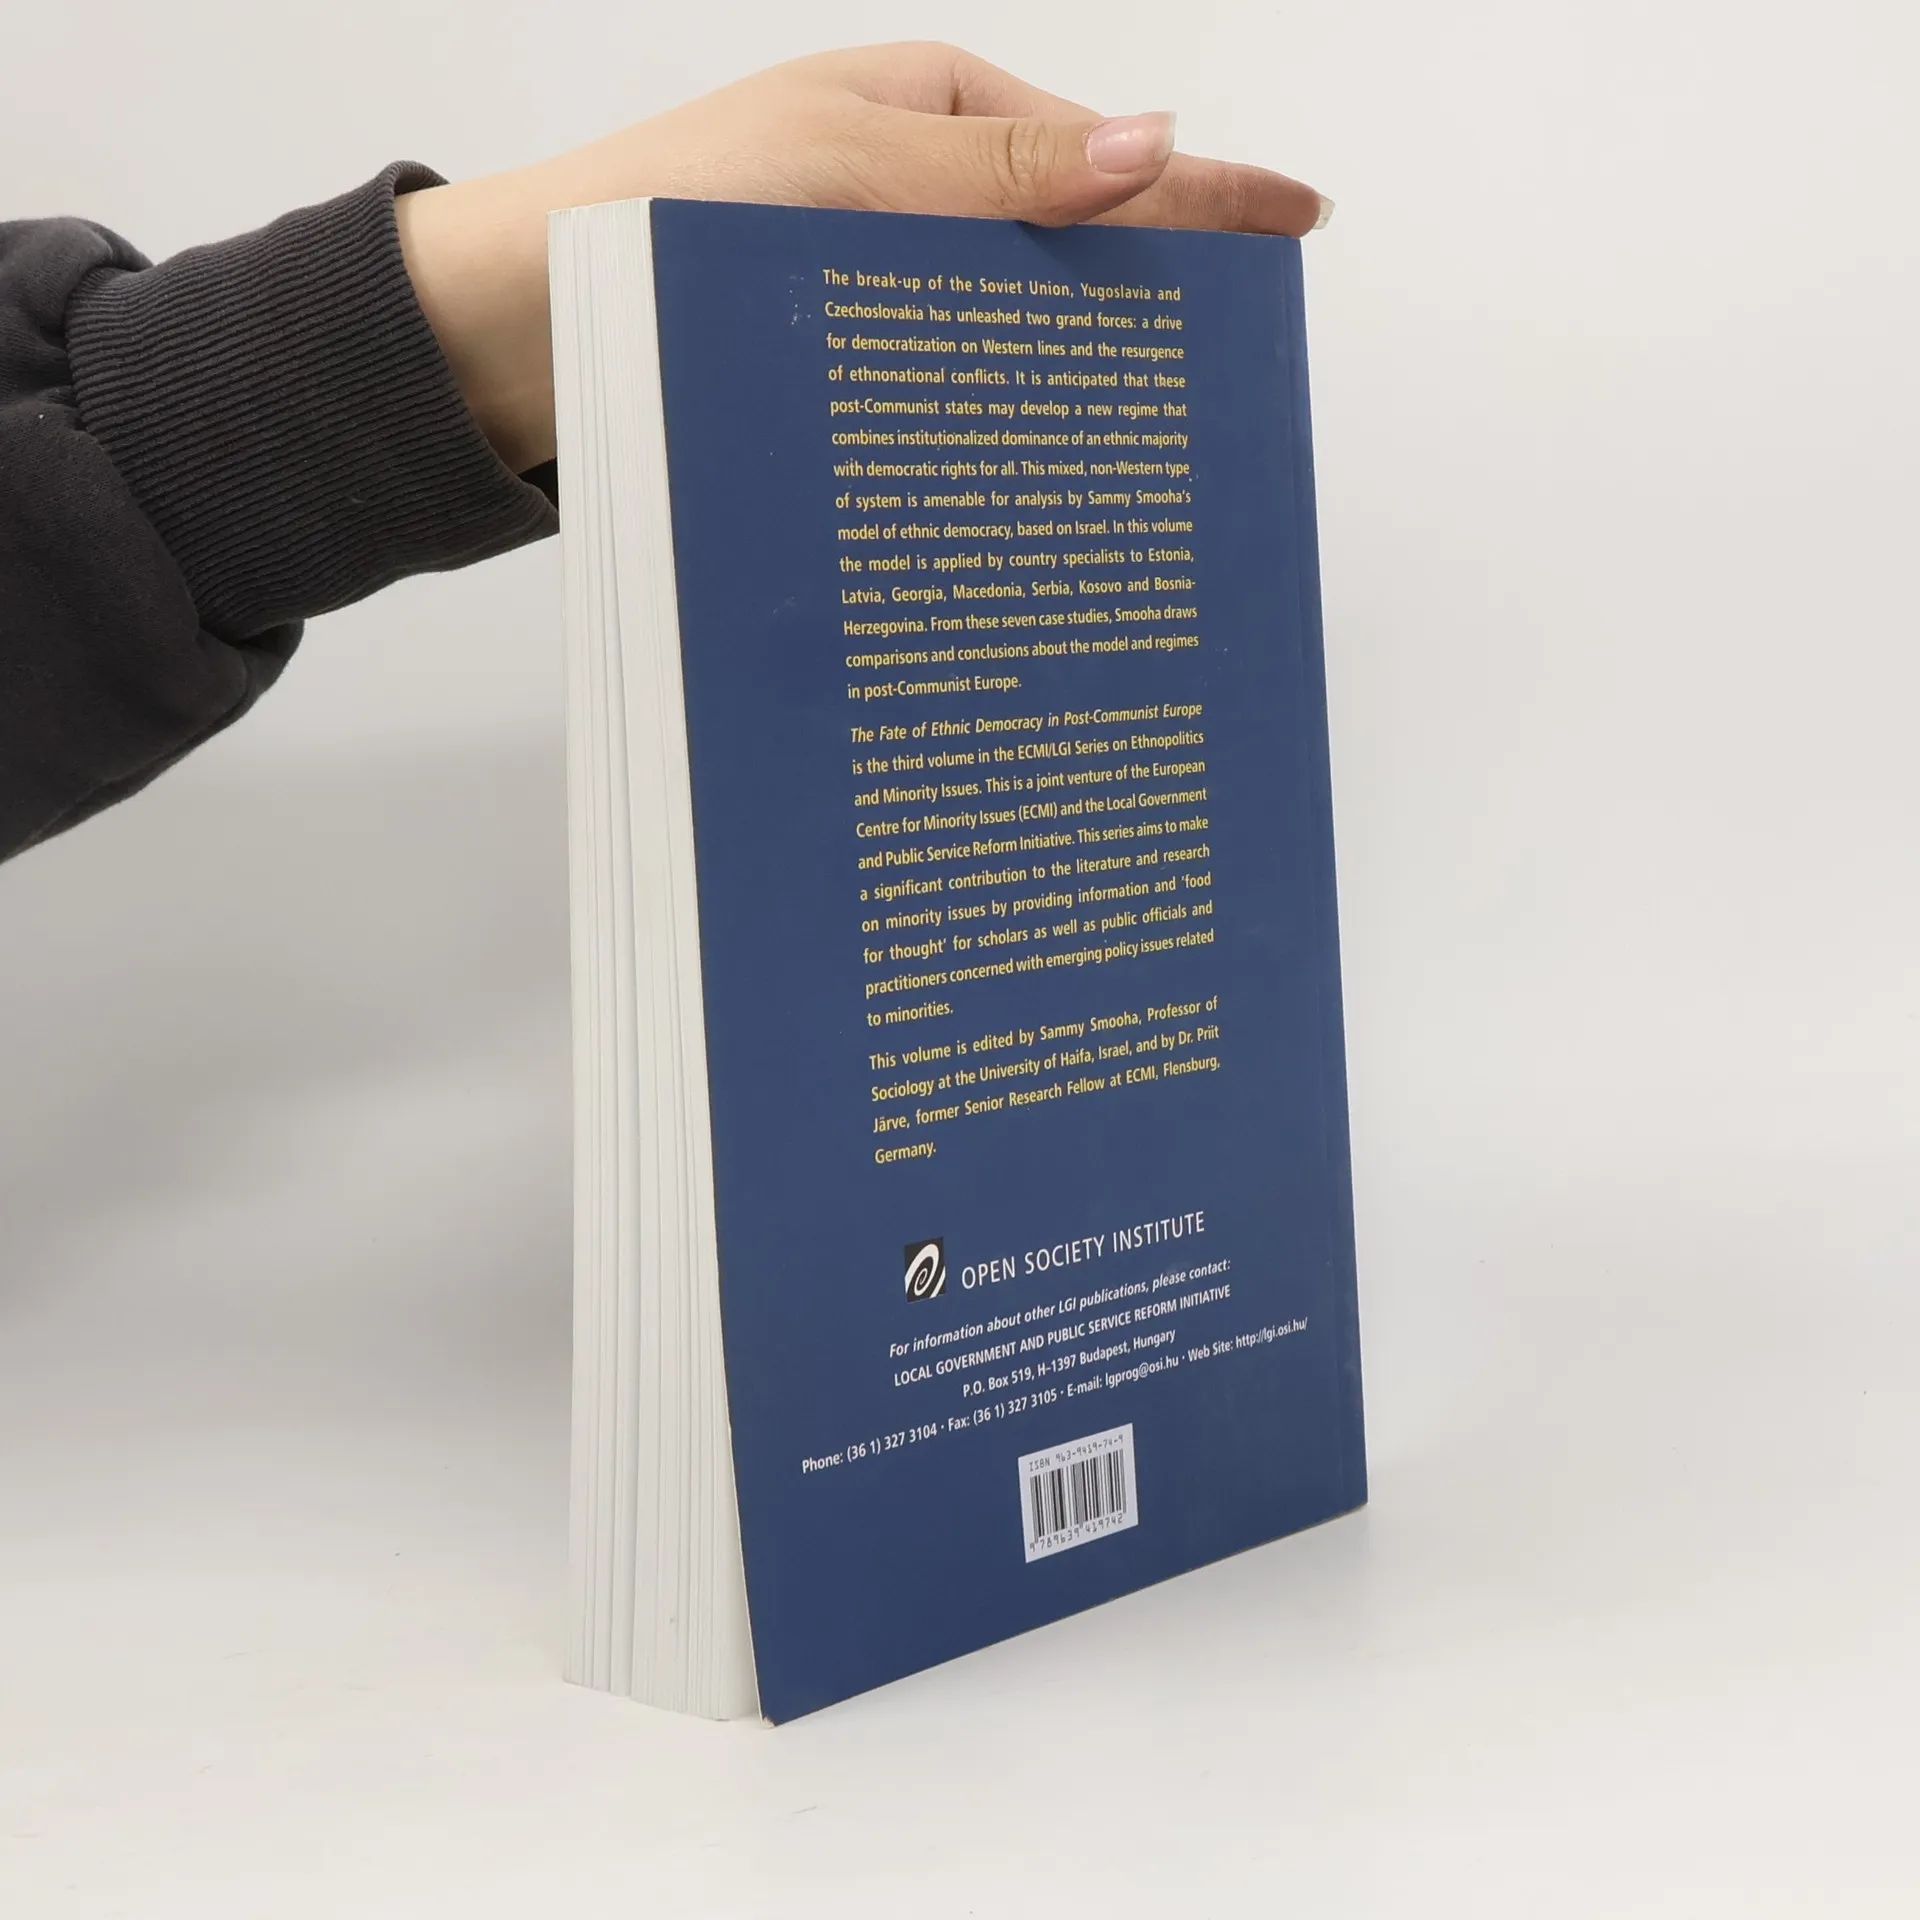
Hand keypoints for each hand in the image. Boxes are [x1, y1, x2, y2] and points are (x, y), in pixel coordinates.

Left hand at [397, 42, 1331, 472]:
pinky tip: (1038, 447)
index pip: (1095, 154)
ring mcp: (885, 273)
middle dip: (1152, 290)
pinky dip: (999, 404)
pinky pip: (951, 372)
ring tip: (1161, 422)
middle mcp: (916, 190)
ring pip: (1013, 317)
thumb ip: (997, 174)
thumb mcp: (842, 164)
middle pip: (1067, 242)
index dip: (1200, 191)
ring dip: (1074, 364)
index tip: (1297, 217)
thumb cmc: (665, 210)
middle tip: (1238, 355)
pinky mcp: (848, 352)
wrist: (533, 316)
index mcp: (929, 109)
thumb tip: (1146, 151)